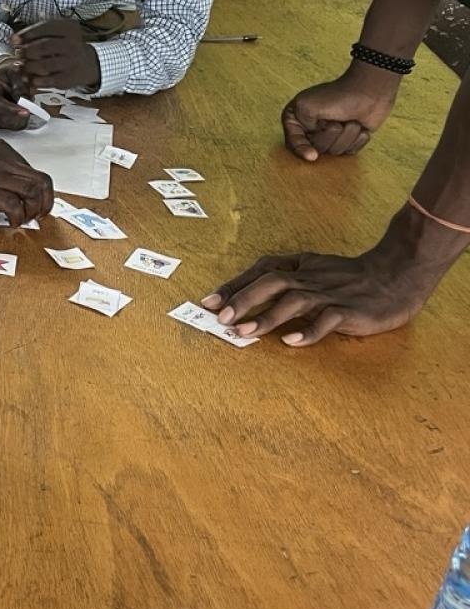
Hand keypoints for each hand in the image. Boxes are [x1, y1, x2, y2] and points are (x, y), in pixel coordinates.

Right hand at [0, 56, 33, 130]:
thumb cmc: (5, 75)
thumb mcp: (15, 71)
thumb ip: (20, 82)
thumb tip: (23, 98)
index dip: (10, 109)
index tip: (25, 112)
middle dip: (17, 116)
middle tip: (30, 111)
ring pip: (1, 123)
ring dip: (16, 119)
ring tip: (25, 109)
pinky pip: (3, 127)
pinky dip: (14, 122)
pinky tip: (20, 115)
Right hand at [0, 138, 53, 226]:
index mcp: (0, 149)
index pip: (31, 170)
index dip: (36, 190)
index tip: (31, 202)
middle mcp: (3, 160)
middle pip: (42, 181)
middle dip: (46, 202)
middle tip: (38, 215)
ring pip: (34, 192)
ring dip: (35, 211)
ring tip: (25, 220)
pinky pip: (14, 206)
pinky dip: (18, 217)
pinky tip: (10, 223)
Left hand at [12, 17, 99, 91]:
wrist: (88, 63)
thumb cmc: (64, 46)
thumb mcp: (58, 33)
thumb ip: (38, 33)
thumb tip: (14, 39)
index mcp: (69, 29)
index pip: (45, 28)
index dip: (26, 34)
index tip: (14, 40)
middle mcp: (72, 44)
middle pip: (43, 46)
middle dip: (26, 51)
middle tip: (19, 54)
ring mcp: (71, 62)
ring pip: (44, 65)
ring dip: (28, 66)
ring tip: (23, 66)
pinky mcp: (68, 78)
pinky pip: (48, 81)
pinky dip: (36, 80)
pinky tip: (31, 79)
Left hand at [202, 247, 441, 344]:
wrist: (399, 273)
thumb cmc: (350, 276)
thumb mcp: (314, 270)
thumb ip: (285, 280)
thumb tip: (246, 297)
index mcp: (301, 266)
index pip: (262, 269)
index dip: (234, 284)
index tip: (208, 300)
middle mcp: (311, 277)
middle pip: (272, 282)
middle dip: (243, 299)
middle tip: (220, 317)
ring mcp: (331, 293)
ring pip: (295, 300)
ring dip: (268, 316)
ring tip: (244, 332)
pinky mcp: (350, 310)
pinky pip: (328, 320)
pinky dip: (309, 331)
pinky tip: (291, 343)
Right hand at [281, 62, 400, 161]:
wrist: (370, 91)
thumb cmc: (338, 96)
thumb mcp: (306, 106)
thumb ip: (298, 125)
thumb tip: (311, 142)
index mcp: (297, 119)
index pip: (293, 142)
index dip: (302, 150)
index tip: (313, 156)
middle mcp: (312, 129)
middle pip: (316, 149)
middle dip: (329, 136)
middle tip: (336, 122)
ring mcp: (331, 135)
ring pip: (335, 151)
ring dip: (346, 136)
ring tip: (350, 121)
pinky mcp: (348, 139)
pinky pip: (349, 152)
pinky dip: (357, 140)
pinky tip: (360, 127)